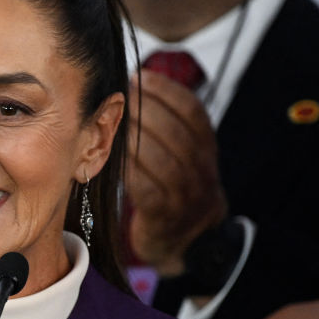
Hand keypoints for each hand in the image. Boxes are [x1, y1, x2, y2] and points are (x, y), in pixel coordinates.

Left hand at [125, 70, 226, 275]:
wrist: (185, 243)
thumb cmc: (174, 190)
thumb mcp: (182, 156)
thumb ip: (167, 126)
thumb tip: (134, 83)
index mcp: (206, 149)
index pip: (192, 111)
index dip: (166, 91)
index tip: (139, 76)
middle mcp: (202, 171)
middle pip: (176, 132)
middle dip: (145, 109)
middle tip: (118, 96)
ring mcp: (186, 196)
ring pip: (163, 159)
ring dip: (134, 137)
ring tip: (111, 121)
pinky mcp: (165, 217)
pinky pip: (147, 189)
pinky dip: (129, 169)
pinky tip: (112, 155)